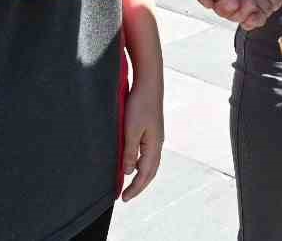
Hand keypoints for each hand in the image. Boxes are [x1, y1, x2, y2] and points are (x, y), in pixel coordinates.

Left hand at [119, 73, 163, 201]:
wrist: (149, 82)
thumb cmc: (140, 104)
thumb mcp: (131, 130)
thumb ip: (129, 152)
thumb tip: (127, 172)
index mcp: (154, 145)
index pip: (145, 174)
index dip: (135, 188)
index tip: (124, 198)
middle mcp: (157, 143)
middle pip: (150, 171)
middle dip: (138, 185)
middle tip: (126, 195)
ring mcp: (155, 136)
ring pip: (148, 162)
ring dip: (139, 174)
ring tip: (127, 182)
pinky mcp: (151, 129)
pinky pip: (146, 153)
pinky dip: (139, 162)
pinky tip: (130, 161)